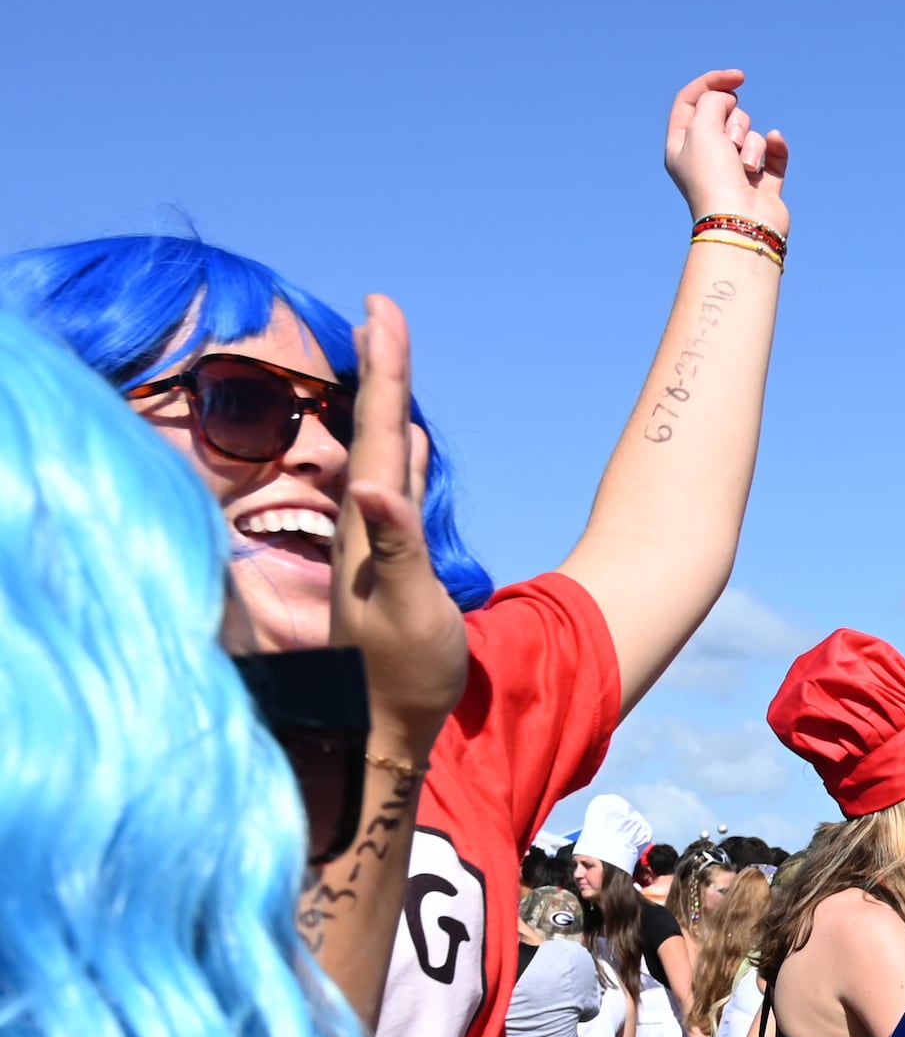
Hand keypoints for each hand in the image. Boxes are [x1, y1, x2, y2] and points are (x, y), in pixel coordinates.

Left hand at [331, 296, 465, 767]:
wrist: (382, 724)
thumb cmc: (402, 675)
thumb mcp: (410, 612)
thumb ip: (397, 549)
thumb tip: (375, 487)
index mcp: (368, 526)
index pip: (374, 432)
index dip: (384, 371)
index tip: (383, 312)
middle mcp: (362, 523)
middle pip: (371, 430)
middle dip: (381, 368)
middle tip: (383, 313)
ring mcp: (373, 540)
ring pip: (378, 452)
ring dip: (385, 403)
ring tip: (388, 358)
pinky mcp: (389, 559)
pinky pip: (391, 485)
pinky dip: (395, 451)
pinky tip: (400, 440)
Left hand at [665, 68, 792, 235]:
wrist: (740, 223)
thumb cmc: (713, 177)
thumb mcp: (701, 127)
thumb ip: (712, 100)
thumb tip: (729, 100)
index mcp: (681, 146)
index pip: (691, 101)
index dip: (713, 83)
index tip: (737, 77)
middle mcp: (706, 158)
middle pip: (725, 116)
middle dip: (734, 124)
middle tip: (730, 144)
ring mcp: (735, 171)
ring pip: (750, 135)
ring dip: (751, 146)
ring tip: (747, 168)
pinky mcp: (763, 184)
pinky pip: (774, 154)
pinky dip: (775, 148)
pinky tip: (776, 142)